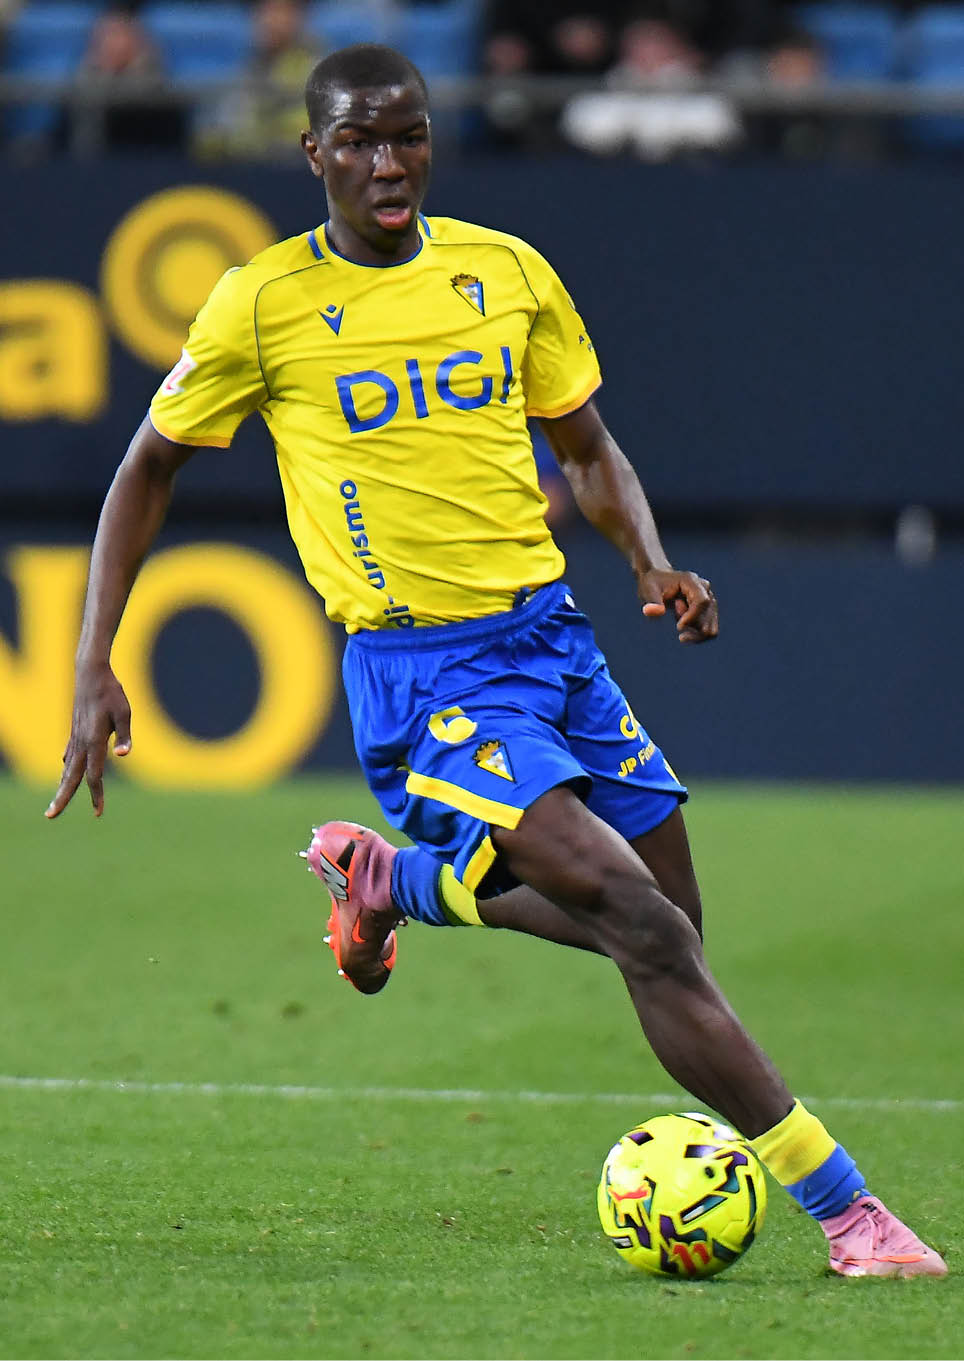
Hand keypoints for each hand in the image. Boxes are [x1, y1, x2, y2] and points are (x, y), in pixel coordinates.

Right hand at [45, 663, 131, 817]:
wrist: (90, 673)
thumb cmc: (111, 692)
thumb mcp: (124, 713)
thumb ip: (124, 735)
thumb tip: (123, 755)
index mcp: (93, 741)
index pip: (94, 775)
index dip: (96, 795)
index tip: (98, 813)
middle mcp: (81, 742)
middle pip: (71, 777)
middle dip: (61, 798)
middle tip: (50, 817)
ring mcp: (75, 737)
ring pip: (68, 768)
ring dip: (62, 787)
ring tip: (55, 804)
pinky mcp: (75, 731)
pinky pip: (69, 755)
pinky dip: (67, 768)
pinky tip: (66, 772)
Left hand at [637, 568, 718, 643]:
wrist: (658, 580)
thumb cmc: (652, 584)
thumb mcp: (648, 591)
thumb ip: (652, 602)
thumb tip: (656, 612)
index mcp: (691, 581)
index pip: (702, 601)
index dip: (692, 617)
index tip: (678, 627)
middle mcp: (705, 589)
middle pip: (708, 616)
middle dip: (692, 628)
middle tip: (676, 625)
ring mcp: (709, 599)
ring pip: (711, 628)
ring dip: (694, 633)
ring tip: (678, 623)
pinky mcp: (709, 609)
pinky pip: (709, 629)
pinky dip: (696, 635)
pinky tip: (682, 628)